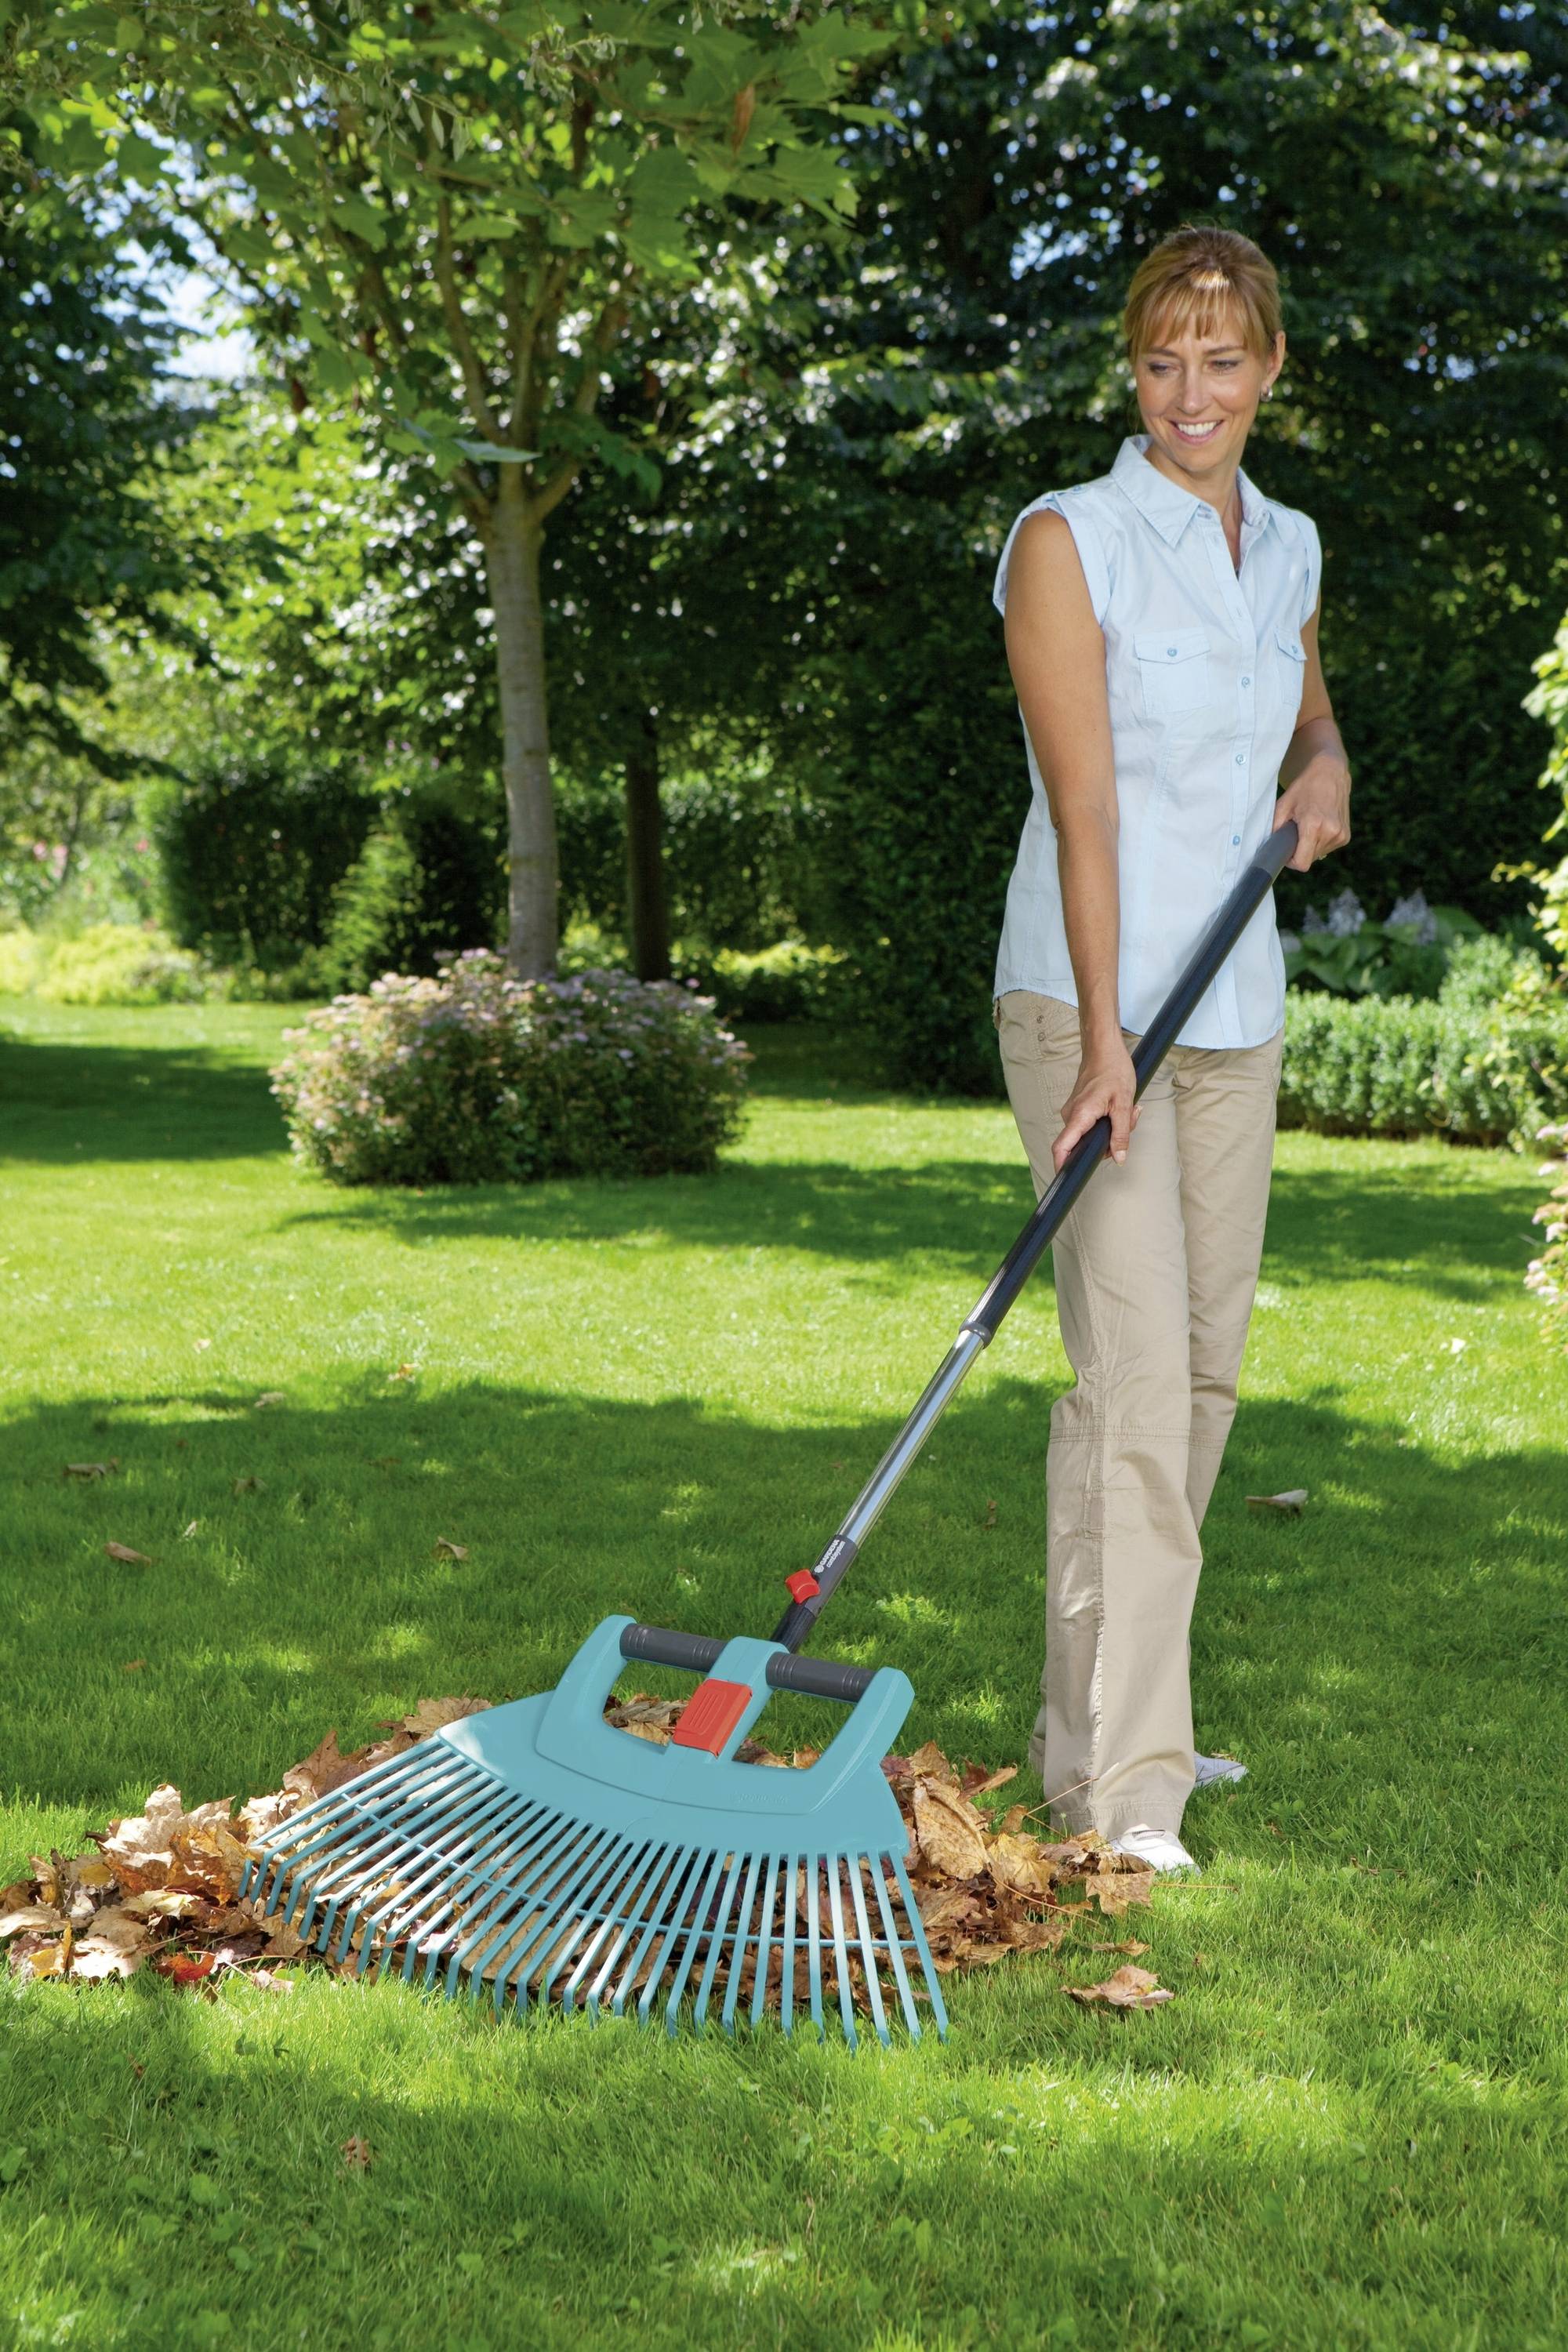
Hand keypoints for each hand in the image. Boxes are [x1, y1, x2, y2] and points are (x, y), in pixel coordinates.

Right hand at [1053, 1037, 1139, 1169]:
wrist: (1103, 1048)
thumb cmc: (1113, 1070)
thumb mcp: (1124, 1104)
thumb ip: (1121, 1134)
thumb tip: (1119, 1158)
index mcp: (1079, 1115)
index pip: (1062, 1148)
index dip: (1062, 1166)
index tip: (1069, 1178)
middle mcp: (1071, 1115)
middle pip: (1083, 1144)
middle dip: (1108, 1143)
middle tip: (1128, 1123)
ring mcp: (1073, 1111)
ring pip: (1090, 1134)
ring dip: (1111, 1129)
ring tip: (1127, 1110)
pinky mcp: (1078, 1108)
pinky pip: (1090, 1124)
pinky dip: (1107, 1121)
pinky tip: (1119, 1108)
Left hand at [1274, 753, 1351, 870]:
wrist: (1331, 773)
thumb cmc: (1304, 788)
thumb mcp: (1283, 805)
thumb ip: (1275, 829)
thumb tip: (1272, 848)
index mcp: (1314, 826)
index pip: (1302, 863)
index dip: (1291, 862)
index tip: (1287, 852)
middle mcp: (1330, 832)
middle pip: (1309, 859)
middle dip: (1300, 850)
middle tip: (1297, 832)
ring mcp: (1341, 835)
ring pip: (1318, 854)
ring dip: (1311, 846)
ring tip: (1310, 825)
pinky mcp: (1346, 836)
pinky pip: (1328, 848)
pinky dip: (1321, 841)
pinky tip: (1320, 825)